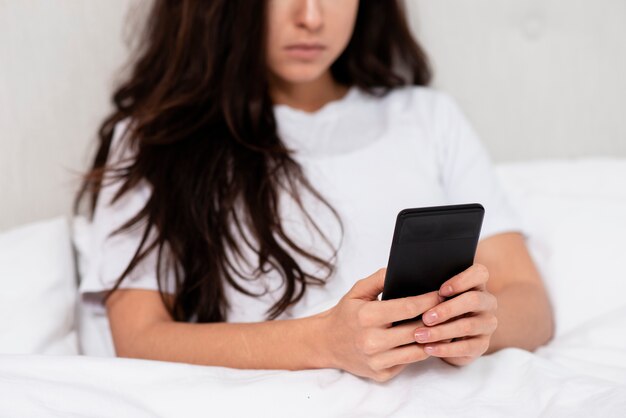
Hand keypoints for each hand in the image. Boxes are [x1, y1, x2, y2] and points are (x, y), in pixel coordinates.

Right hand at [321, 268, 442, 381]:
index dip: (429, 301)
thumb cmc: (346, 314)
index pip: (408, 308)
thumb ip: (379, 278)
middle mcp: (372, 341)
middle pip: (417, 330)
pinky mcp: (382, 374)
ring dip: (434, 338)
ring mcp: (377, 361)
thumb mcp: (357, 291)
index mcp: (367, 317)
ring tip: (446, 325)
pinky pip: (410, 363)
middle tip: (451, 308)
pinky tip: (429, 340)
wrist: (326, 343)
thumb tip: (402, 270)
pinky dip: (420, 351)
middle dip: (437, 318)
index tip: (442, 293)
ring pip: (418, 350)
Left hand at [412, 264, 497, 365]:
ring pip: (468, 325)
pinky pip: (466, 347)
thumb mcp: (432, 295)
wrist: (446, 337)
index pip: (479, 273)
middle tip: (425, 317)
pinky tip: (428, 348)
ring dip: (442, 331)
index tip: (441, 290)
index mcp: (475, 284)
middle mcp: (486, 302)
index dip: (462, 280)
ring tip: (420, 335)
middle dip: (447, 309)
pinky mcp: (482, 345)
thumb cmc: (434, 308)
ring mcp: (486, 324)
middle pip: (474, 300)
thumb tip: (403, 279)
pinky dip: (445, 349)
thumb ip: (426, 286)